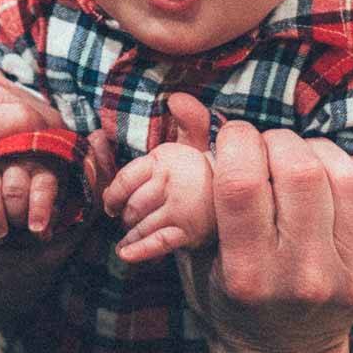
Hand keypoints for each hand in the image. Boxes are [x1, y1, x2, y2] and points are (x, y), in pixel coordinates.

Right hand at [0, 155, 60, 239]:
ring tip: (0, 234)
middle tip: (19, 228)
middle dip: (16, 213)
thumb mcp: (53, 200)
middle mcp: (14, 166)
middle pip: (14, 189)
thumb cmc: (38, 193)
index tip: (36, 229)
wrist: (16, 174)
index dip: (39, 208)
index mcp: (40, 169)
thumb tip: (42, 234)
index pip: (42, 187)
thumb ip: (49, 216)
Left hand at [103, 92, 213, 261]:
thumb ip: (185, 121)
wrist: (241, 197)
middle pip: (132, 205)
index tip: (111, 203)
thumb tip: (176, 98)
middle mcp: (173, 182)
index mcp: (167, 158)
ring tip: (128, 237)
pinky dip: (139, 251)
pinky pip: (157, 243)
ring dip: (131, 234)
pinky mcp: (188, 232)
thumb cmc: (208, 169)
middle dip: (124, 216)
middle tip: (125, 219)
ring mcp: (180, 209)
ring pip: (141, 225)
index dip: (113, 194)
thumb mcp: (196, 142)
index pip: (126, 179)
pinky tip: (126, 255)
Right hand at [188, 125, 352, 352]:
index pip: (242, 182)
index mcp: (247, 276)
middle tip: (268, 152)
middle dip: (277, 143)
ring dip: (317, 154)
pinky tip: (334, 185)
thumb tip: (181, 100)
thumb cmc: (227, 298)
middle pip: (299, 170)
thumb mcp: (195, 248)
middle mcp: (304, 279)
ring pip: (344, 175)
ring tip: (300, 166)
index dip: (236, 142)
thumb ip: (191, 174)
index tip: (234, 141)